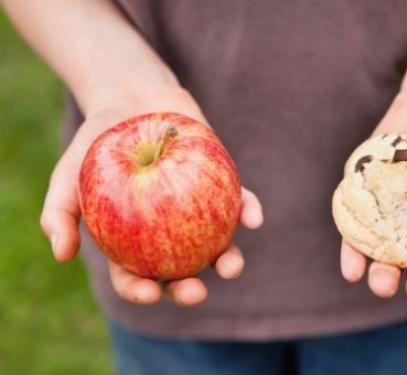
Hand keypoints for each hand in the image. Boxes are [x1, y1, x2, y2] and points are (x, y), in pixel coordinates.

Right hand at [39, 87, 262, 305]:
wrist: (130, 99)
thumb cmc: (95, 144)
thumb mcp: (67, 176)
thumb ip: (59, 215)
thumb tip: (62, 255)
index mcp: (132, 242)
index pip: (136, 275)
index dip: (141, 290)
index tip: (149, 293)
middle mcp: (168, 233)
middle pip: (180, 269)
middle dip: (189, 289)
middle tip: (195, 293)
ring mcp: (197, 210)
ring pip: (217, 243)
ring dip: (228, 260)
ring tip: (231, 267)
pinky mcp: (220, 184)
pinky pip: (239, 202)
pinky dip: (249, 211)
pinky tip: (254, 220)